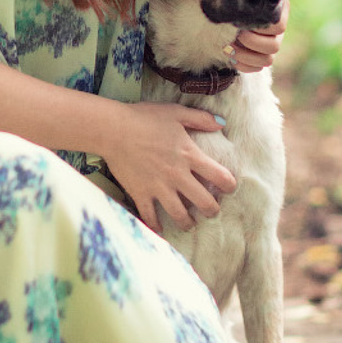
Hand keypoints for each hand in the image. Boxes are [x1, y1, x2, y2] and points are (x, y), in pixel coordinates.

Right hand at [103, 102, 236, 232]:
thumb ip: (200, 118)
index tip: (229, 187)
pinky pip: (150, 216)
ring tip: (190, 223)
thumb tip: (222, 124)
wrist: (112, 129)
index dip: (229, 185)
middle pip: (204, 202)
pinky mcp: (140, 193)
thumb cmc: (144, 118)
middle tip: (211, 211)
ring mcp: (158, 187)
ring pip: (180, 215)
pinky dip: (156, 226)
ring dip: (188, 222)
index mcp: (190, 155)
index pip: (219, 176)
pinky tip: (161, 230)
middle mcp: (177, 175)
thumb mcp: (176, 112)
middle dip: (212, 210)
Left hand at [228, 0, 288, 73]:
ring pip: (267, 60)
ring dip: (246, 55)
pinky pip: (256, 69)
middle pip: (274, 46)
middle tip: (236, 35)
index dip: (262, 27)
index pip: (278, 26)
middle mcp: (277, 32)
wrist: (229, 4)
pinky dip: (243, 65)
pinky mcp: (257, 58)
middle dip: (252, 42)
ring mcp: (268, 47)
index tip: (242, 21)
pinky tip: (230, 56)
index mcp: (279, 14)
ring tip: (229, 46)